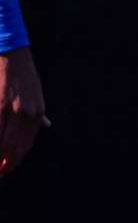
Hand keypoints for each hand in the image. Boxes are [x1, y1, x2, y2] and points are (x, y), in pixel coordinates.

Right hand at [0, 47, 46, 176]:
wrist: (13, 53)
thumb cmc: (22, 75)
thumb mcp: (36, 94)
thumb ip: (39, 113)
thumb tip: (48, 125)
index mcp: (38, 112)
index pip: (26, 145)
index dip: (14, 160)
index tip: (5, 169)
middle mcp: (29, 113)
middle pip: (14, 149)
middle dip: (4, 164)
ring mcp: (14, 110)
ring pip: (3, 144)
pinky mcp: (0, 105)